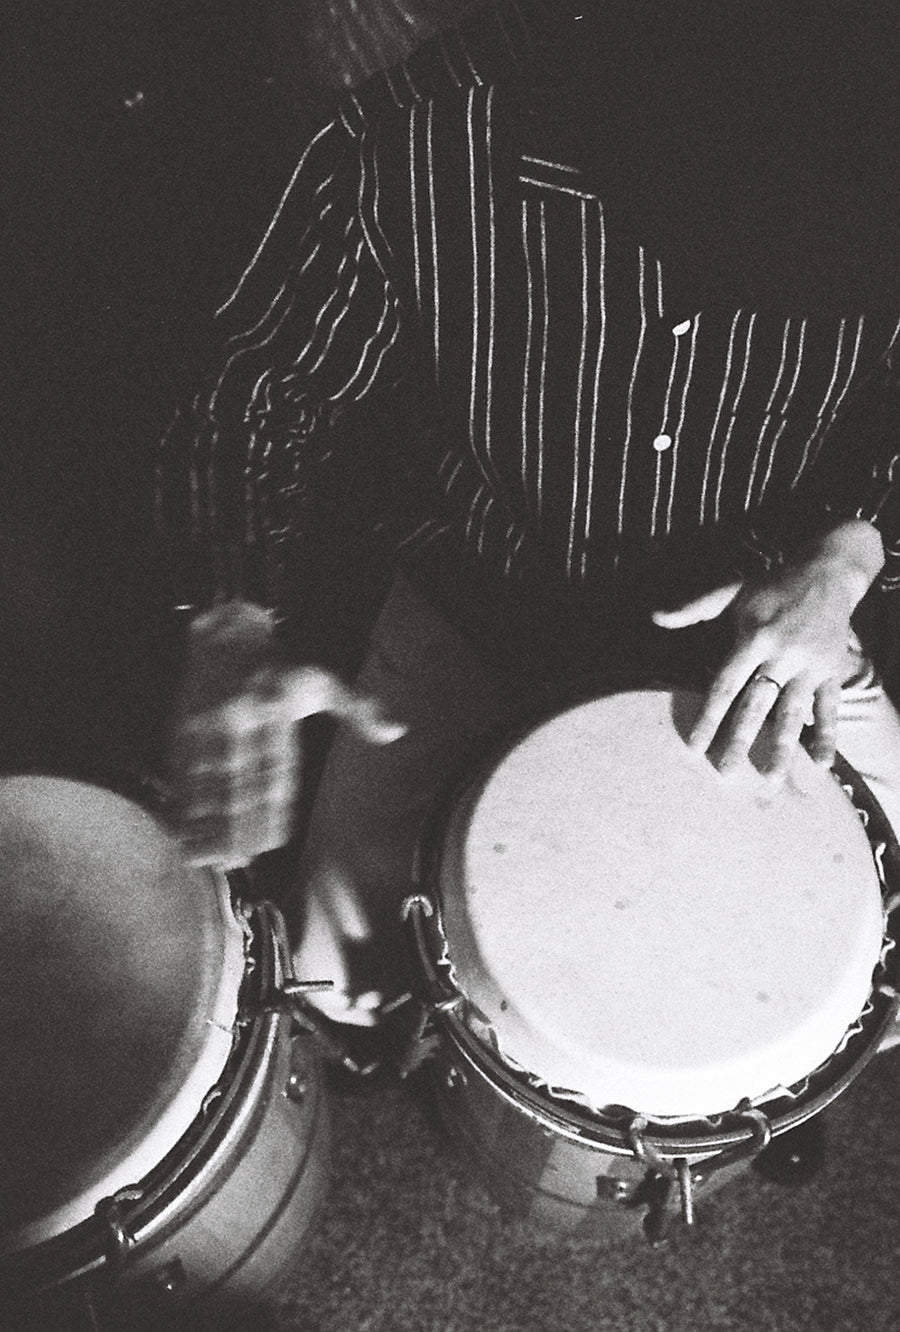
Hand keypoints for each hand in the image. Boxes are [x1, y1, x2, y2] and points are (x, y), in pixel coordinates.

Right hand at [167, 601, 403, 867]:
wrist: (225, 628)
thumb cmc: (282, 663)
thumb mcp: (324, 681)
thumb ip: (360, 710)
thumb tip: (397, 732)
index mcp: (277, 711)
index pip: (274, 769)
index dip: (271, 808)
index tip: (271, 843)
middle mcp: (240, 719)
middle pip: (236, 782)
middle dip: (235, 825)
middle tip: (238, 863)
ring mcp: (206, 725)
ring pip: (205, 782)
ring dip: (206, 823)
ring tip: (211, 859)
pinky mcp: (181, 727)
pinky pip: (181, 772)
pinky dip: (182, 804)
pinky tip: (184, 833)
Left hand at [652, 520, 882, 773]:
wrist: (827, 572)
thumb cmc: (771, 586)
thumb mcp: (731, 591)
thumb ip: (693, 607)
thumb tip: (653, 616)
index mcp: (753, 638)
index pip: (725, 685)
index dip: (709, 717)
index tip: (694, 747)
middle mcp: (781, 655)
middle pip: (756, 706)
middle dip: (739, 741)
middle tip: (723, 774)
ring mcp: (809, 665)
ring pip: (793, 713)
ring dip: (781, 749)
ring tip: (769, 782)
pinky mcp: (832, 671)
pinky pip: (829, 707)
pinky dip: (826, 735)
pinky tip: (818, 764)